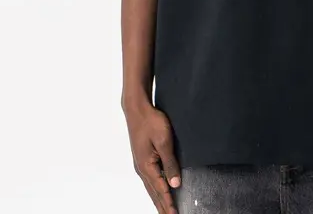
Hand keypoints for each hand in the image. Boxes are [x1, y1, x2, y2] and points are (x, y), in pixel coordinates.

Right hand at [123, 99, 181, 213]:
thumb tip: (175, 183)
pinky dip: (155, 190)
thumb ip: (170, 163)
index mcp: (147, 167)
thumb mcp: (164, 141)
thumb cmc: (151, 122)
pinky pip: (150, 179)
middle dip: (163, 207)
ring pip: (151, 188)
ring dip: (159, 200)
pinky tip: (158, 191)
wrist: (137, 109)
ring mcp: (141, 164)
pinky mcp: (142, 159)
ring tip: (165, 210)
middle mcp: (142, 169)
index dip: (169, 204)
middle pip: (154, 193)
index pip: (161, 190)